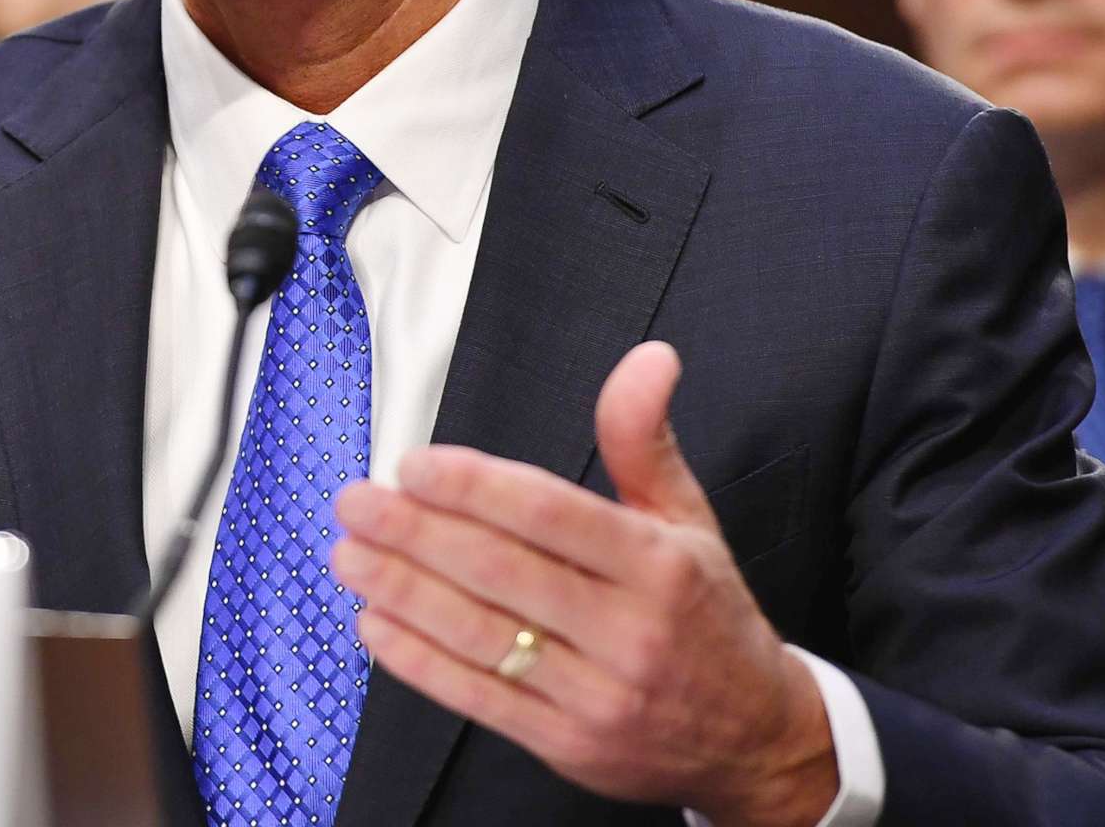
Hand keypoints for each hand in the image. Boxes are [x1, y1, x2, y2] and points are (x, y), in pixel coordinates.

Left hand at [331, 342, 836, 826]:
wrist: (756, 739)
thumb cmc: (708, 616)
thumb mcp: (689, 519)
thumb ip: (644, 439)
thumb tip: (649, 358)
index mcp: (659, 566)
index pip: (551, 514)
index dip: (475, 487)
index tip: (414, 466)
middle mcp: (629, 631)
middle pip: (502, 573)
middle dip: (416, 533)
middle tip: (357, 501)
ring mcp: (597, 695)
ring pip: (481, 635)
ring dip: (401, 592)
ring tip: (349, 555)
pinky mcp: (568, 745)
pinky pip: (478, 698)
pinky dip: (417, 661)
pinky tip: (375, 624)